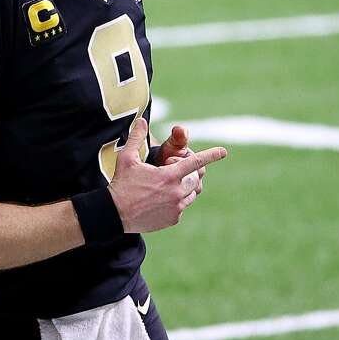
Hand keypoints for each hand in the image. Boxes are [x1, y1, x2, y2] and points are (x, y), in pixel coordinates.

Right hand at [108, 118, 227, 233]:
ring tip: (169, 185)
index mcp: (169, 175)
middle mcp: (177, 192)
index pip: (195, 162)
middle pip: (195, 179)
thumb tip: (142, 120)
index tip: (224, 151)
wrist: (115, 214)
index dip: (211, 155)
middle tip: (173, 171)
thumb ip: (136, 138)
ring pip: (192, 194)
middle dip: (189, 173)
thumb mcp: (127, 158)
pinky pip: (182, 207)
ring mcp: (176, 207)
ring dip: (185, 187)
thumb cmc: (121, 183)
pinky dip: (177, 201)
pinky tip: (161, 200)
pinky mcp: (173, 219)